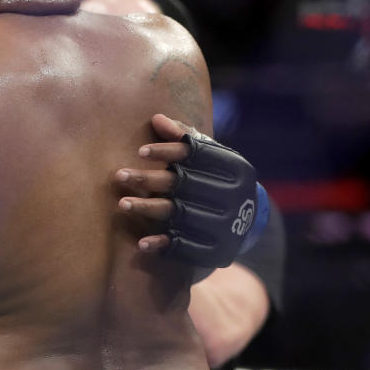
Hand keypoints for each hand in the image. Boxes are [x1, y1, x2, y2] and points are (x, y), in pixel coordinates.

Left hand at [116, 114, 263, 267]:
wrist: (249, 221)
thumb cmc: (217, 177)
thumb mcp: (210, 154)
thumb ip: (184, 137)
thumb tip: (157, 119)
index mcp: (235, 168)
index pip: (198, 155)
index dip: (167, 152)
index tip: (140, 151)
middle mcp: (234, 197)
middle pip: (185, 185)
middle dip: (149, 180)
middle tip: (119, 175)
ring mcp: (226, 226)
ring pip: (180, 214)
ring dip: (149, 208)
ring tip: (122, 203)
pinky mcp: (217, 250)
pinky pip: (186, 247)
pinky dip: (163, 243)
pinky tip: (141, 241)